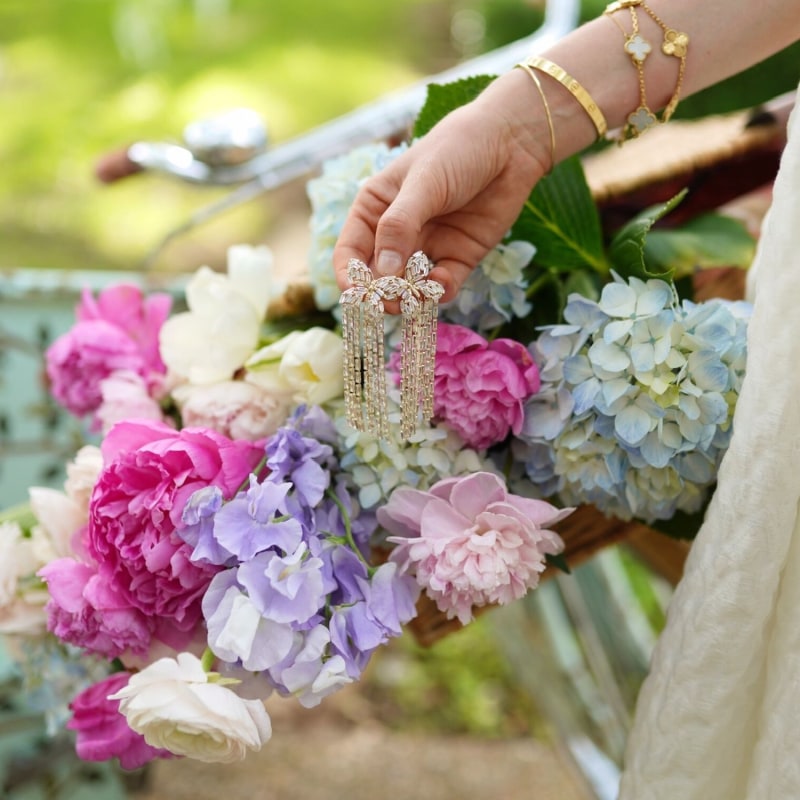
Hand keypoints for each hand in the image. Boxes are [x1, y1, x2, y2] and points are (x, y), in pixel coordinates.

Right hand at [333, 72, 550, 306]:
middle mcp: (396, 233)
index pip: (350, 252)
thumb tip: (383, 273)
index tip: (359, 296)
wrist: (511, 143)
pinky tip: (442, 283)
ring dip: (410, 298)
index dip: (350, 278)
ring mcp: (427, 247)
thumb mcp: (423, 183)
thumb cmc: (457, 150)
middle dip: (381, 294)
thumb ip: (400, 226)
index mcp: (375, 210)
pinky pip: (442, 286)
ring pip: (409, 287)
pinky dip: (439, 291)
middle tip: (391, 302)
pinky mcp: (458, 258)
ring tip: (416, 298)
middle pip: (378, 277)